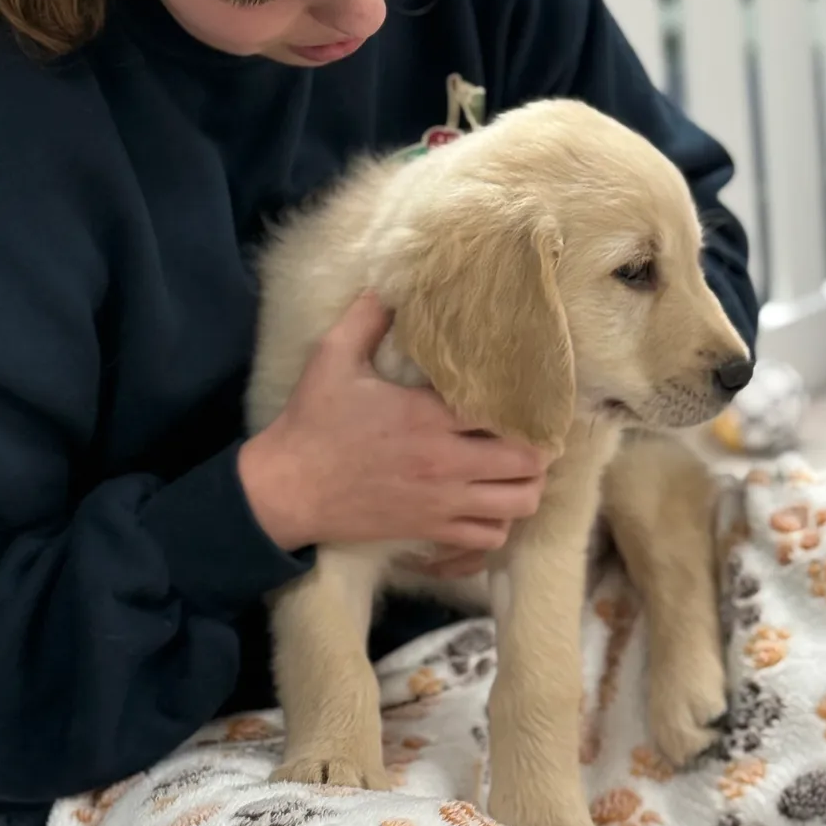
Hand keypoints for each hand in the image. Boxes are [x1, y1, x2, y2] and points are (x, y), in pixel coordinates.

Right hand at [239, 292, 549, 552]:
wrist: (287, 489)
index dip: (527, 404)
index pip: (505, 412)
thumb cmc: (311, 422)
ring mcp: (442, 502)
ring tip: (518, 469)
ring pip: (519, 504)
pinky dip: (500, 523)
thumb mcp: (333, 358)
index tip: (529, 394)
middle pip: (528, 461)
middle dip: (538, 446)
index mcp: (428, 415)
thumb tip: (389, 286)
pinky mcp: (431, 531)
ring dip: (526, 485)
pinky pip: (490, 539)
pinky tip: (491, 505)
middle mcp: (445, 462)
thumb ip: (367, 318)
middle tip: (532, 432)